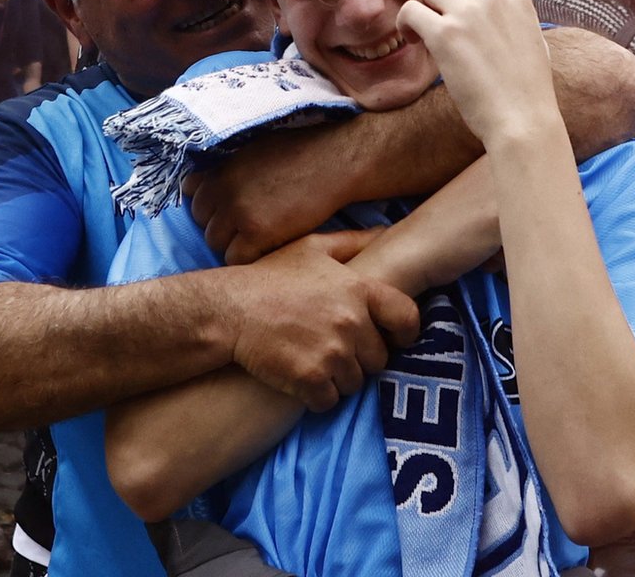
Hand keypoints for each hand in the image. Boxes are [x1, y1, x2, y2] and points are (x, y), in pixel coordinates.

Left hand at [187, 122, 353, 263]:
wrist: (335, 161)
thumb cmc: (299, 154)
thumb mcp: (252, 153)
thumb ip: (224, 172)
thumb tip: (191, 186)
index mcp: (220, 172)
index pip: (194, 200)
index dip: (214, 209)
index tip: (231, 213)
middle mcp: (223, 191)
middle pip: (204, 225)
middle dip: (224, 229)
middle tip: (251, 229)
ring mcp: (238, 213)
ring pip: (217, 244)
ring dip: (235, 245)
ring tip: (261, 239)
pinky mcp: (258, 233)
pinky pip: (236, 258)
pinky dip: (250, 257)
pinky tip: (269, 248)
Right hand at [227, 231, 420, 411]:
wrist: (226, 310)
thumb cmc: (268, 279)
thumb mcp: (311, 248)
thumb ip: (353, 242)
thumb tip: (386, 232)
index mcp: (358, 290)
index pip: (407, 318)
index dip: (403, 332)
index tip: (392, 338)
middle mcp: (351, 323)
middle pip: (378, 358)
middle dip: (358, 357)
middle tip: (330, 347)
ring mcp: (332, 353)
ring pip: (354, 382)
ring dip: (336, 377)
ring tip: (309, 359)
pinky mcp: (311, 379)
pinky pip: (329, 400)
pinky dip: (315, 395)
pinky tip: (297, 377)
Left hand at [398, 0, 555, 145]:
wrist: (523, 118)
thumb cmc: (528, 86)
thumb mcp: (535, 37)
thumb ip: (523, 10)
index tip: (455, 15)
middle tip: (433, 17)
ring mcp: (467, 13)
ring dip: (418, 4)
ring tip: (421, 31)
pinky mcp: (445, 34)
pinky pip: (410, 10)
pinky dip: (405, 23)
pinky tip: (414, 41)